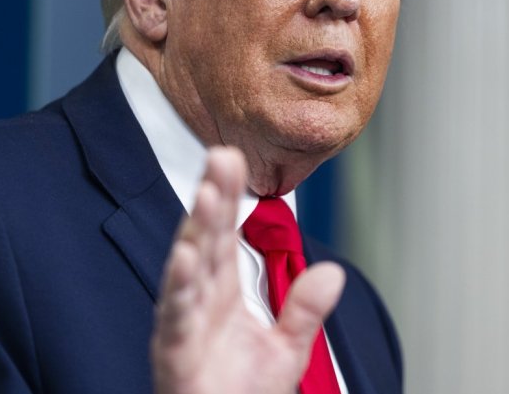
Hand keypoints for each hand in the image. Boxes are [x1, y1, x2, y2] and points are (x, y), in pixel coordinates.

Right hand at [151, 146, 345, 393]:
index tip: (230, 157)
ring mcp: (182, 324)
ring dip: (194, 231)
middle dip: (211, 198)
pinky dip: (178, 287)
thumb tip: (334, 272)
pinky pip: (175, 316)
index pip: (222, 236)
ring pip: (186, 270)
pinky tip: (184, 258)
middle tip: (220, 156)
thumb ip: (305, 310)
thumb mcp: (285, 350)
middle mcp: (197, 302)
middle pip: (203, 240)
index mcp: (220, 295)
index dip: (226, 197)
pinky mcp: (174, 352)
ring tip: (207, 195)